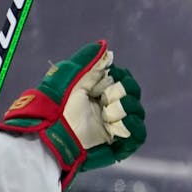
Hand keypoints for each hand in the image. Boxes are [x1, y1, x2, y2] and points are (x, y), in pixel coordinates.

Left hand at [0, 41, 146, 187]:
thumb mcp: (71, 78)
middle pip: (133, 94)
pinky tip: (125, 120)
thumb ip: (88, 60)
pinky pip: (138, 135)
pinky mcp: (118, 144)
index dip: (122, 77)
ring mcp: (114, 126)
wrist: (53, 133)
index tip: (114, 74)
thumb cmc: (58, 106)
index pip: (123, 79)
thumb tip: (105, 47)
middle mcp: (108, 107)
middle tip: (105, 96)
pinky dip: (135, 127)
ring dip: (127, 107)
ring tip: (108, 112)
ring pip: (137, 112)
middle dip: (124, 91)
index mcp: (99, 91)